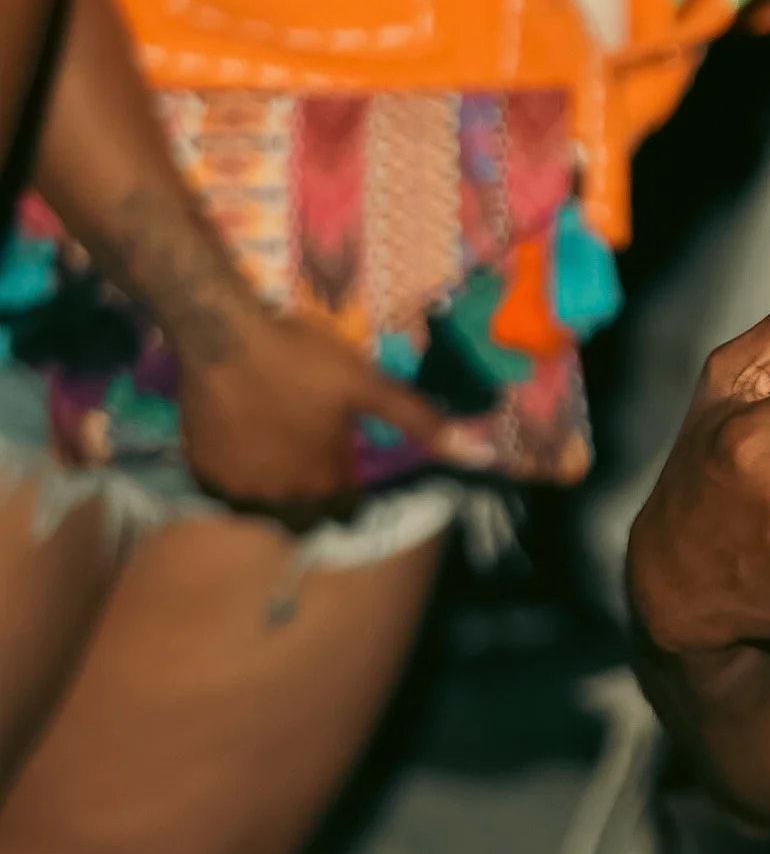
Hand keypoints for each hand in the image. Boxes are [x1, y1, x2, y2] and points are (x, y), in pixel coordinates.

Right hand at [178, 301, 478, 518]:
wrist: (222, 334)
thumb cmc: (300, 359)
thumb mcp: (368, 386)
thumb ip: (422, 423)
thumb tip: (483, 456)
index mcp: (324, 482)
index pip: (346, 514)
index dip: (349, 492)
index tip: (345, 463)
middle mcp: (280, 498)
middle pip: (303, 519)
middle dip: (311, 500)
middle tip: (310, 459)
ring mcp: (237, 488)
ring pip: (262, 509)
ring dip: (273, 491)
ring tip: (277, 451)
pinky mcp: (203, 471)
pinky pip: (224, 490)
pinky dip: (237, 477)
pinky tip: (243, 445)